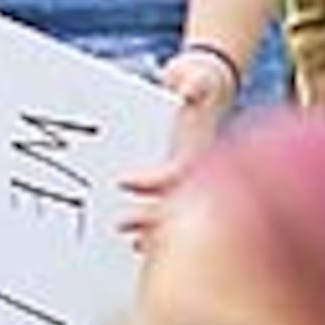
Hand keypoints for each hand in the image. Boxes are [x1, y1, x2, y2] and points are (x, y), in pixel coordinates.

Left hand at [118, 46, 239, 240]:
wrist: (203, 84)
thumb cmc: (198, 83)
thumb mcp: (197, 80)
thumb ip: (194, 86)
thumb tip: (188, 89)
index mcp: (199, 150)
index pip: (177, 173)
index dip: (151, 181)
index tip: (122, 180)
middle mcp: (196, 168)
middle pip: (179, 203)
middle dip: (153, 218)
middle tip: (120, 224)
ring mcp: (186, 174)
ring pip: (175, 211)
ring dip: (158, 229)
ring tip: (135, 244)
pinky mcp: (173, 174)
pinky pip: (164, 203)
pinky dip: (155, 221)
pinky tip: (136, 236)